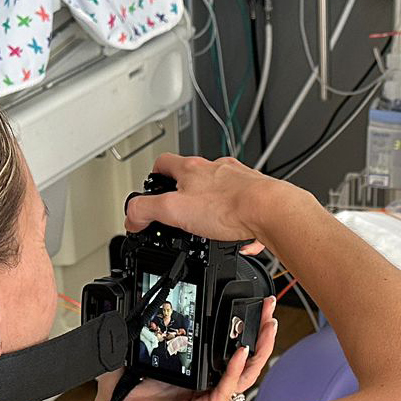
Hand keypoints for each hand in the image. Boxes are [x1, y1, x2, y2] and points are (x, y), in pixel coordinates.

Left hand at [103, 298, 277, 400]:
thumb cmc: (130, 396)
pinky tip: (240, 353)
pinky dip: (234, 369)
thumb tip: (149, 308)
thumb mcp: (145, 355)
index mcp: (201, 377)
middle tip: (269, 309)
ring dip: (259, 349)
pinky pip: (226, 389)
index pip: (232, 352)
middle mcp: (211, 390)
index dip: (247, 331)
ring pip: (245, 375)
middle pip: (247, 361)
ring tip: (267, 327)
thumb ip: (153, 334)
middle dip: (262, 334)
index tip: (254, 308)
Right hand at [127, 154, 314, 253]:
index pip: (163, 163)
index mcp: (192, 169)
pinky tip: (236, 237)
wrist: (269, 210)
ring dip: (211, 207)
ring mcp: (238, 180)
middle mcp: (216, 169)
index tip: (151, 188)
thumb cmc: (228, 207)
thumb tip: (131, 216)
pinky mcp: (256, 194)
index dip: (153, 176)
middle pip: (193, 176)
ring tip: (208, 227)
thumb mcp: (173, 210)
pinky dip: (235, 222)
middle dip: (185, 195)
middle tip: (180, 214)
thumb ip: (146, 210)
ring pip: (219, 191)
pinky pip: (242, 208)